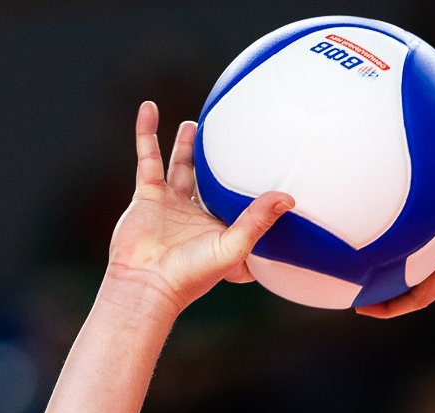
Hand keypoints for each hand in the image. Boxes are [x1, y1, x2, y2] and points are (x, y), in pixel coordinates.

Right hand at [106, 101, 292, 316]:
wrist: (146, 282)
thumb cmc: (191, 275)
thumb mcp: (233, 247)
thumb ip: (258, 221)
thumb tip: (288, 198)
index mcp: (219, 227)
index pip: (241, 203)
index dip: (253, 190)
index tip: (272, 167)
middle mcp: (196, 215)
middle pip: (210, 181)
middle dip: (219, 163)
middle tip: (232, 139)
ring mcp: (170, 205)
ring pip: (180, 166)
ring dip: (186, 146)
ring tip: (195, 124)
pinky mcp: (147, 196)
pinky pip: (148, 157)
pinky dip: (147, 133)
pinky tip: (149, 108)